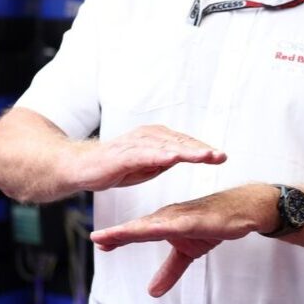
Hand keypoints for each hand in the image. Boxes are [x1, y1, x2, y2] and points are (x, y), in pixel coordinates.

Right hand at [75, 125, 225, 190]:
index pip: (185, 144)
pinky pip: (145, 154)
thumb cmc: (115, 166)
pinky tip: (174, 158)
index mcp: (157, 138)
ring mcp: (136, 143)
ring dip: (188, 152)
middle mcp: (148, 136)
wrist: (81, 167)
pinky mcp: (123, 154)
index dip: (203, 151)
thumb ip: (164, 160)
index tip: (222, 157)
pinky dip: (160, 155)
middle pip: (181, 143)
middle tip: (221, 156)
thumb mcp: (147, 165)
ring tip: (206, 157)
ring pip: (167, 147)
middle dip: (202, 150)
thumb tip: (182, 159)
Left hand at [90, 186, 273, 296]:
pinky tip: (150, 230)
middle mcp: (170, 217)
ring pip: (154, 224)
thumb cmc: (215, 222)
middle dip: (118, 233)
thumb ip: (170, 270)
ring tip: (114, 235)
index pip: (137, 232)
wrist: (245, 209)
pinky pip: (178, 224)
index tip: (98, 243)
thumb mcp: (189, 252)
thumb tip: (152, 292)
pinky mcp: (199, 219)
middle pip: (140, 227)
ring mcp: (184, 216)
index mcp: (166, 223)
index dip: (118, 238)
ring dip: (133, 230)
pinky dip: (163, 226)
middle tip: (96, 238)